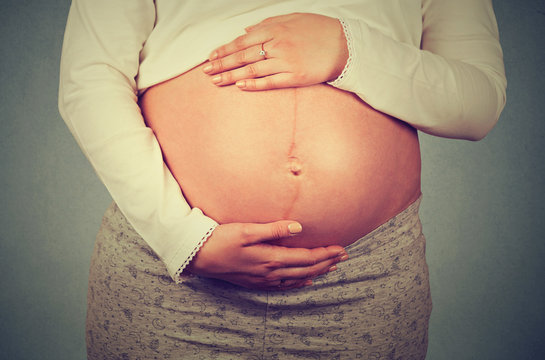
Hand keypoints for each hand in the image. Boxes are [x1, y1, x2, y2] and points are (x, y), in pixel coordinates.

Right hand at [186, 220, 347, 290]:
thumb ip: (274, 229)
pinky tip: (305, 281)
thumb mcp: (247, 230)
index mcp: (271, 258)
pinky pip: (283, 285)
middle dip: (327, 262)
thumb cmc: (222, 239)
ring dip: (316, 272)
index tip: (341, 248)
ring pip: (297, 278)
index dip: (325, 253)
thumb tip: (298, 227)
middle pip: (306, 269)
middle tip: (344, 256)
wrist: (199, 256)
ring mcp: (263, 279)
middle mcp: (270, 272)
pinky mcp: (256, 282)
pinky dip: (298, 283)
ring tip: (331, 267)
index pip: (306, 257)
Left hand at [203, 13, 348, 89]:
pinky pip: (270, 82)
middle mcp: (278, 45)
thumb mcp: (293, 18)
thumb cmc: (319, 30)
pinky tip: (241, 86)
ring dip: (232, 76)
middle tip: (206, 72)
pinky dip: (254, 85)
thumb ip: (268, 24)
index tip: (211, 57)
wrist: (345, 45)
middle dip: (222, 64)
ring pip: (252, 70)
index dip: (225, 50)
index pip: (242, 41)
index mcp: (275, 29)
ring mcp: (286, 62)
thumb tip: (246, 30)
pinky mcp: (295, 77)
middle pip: (243, 56)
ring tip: (217, 82)